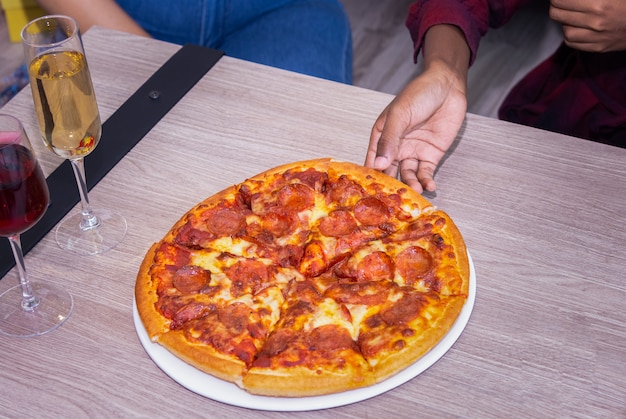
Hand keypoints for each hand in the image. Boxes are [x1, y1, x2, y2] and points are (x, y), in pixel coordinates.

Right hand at [365, 61, 466, 192]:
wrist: (448, 85)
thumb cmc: (418, 94)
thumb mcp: (400, 115)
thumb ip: (389, 140)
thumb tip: (378, 164)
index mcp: (382, 136)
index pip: (372, 160)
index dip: (370, 176)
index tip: (369, 192)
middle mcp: (396, 147)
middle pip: (389, 172)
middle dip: (391, 186)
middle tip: (393, 201)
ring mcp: (413, 151)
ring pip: (408, 175)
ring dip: (411, 185)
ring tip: (415, 193)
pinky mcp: (431, 155)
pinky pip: (425, 172)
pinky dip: (426, 181)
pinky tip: (429, 187)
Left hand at [549, 0, 625, 51]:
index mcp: (600, 3)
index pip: (561, 0)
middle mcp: (596, 21)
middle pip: (557, 13)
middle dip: (557, 4)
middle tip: (563, 1)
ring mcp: (596, 37)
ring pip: (563, 29)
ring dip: (564, 20)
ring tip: (572, 14)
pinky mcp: (598, 47)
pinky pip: (572, 43)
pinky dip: (570, 34)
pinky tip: (578, 26)